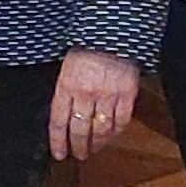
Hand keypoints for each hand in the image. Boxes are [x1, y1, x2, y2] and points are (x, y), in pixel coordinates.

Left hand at [51, 51, 142, 165]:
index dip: (58, 142)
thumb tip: (63, 116)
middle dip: (78, 146)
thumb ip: (66, 90)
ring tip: (94, 149)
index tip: (60, 154)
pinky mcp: (126, 94)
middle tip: (78, 155)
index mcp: (66, 85)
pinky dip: (115, 133)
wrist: (111, 31)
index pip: (59, 122)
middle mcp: (85, 93)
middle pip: (79, 129)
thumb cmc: (86, 46)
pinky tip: (111, 137)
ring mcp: (107, 95)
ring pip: (100, 129)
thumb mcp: (66, 67)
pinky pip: (121, 121)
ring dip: (97, 143)